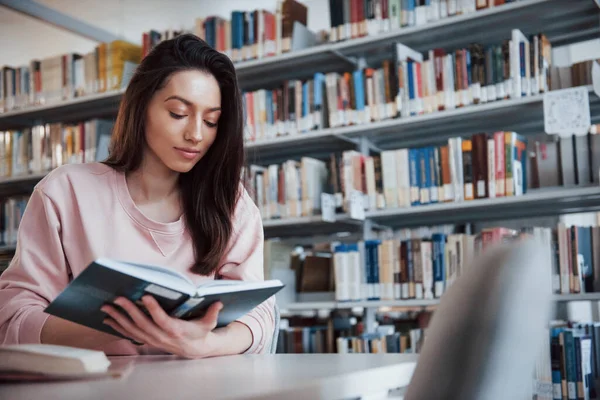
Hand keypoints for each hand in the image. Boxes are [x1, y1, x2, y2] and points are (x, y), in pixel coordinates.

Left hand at [100, 295, 222, 358]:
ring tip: (106, 307)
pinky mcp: (147, 340)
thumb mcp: (209, 323)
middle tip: (118, 298)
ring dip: (118, 318)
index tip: (145, 296)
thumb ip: (213, 313)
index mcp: (176, 330)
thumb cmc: (200, 332)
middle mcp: (162, 336)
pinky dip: (118, 327)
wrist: (195, 349)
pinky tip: (108, 319)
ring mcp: (152, 339)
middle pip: (142, 323)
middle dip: (128, 310)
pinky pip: (129, 334)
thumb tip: (219, 302)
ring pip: (132, 329)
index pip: (162, 319)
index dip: (153, 309)